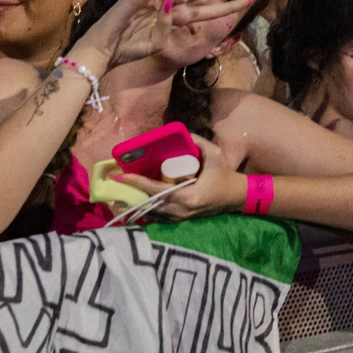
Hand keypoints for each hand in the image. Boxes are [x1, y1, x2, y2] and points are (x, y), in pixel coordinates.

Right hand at [73, 0, 250, 72]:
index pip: (205, 9)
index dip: (226, 6)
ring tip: (179, 3)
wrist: (106, 50)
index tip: (248, 1)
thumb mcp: (157, 44)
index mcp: (175, 18)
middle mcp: (169, 5)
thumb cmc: (129, 49)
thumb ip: (170, 28)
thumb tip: (175, 7)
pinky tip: (161, 3)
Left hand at [115, 137, 246, 219]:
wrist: (237, 197)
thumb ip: (199, 142)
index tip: (123, 176)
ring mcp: (181, 218)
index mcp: (189, 196)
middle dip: (132, 196)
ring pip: (153, 214)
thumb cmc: (226, 176)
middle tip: (115, 186)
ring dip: (137, 205)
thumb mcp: (216, 155)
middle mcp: (182, 211)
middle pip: (150, 206)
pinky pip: (159, 218)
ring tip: (120, 196)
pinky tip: (136, 205)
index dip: (139, 183)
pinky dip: (147, 211)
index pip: (158, 191)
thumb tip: (182, 133)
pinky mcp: (182, 219)